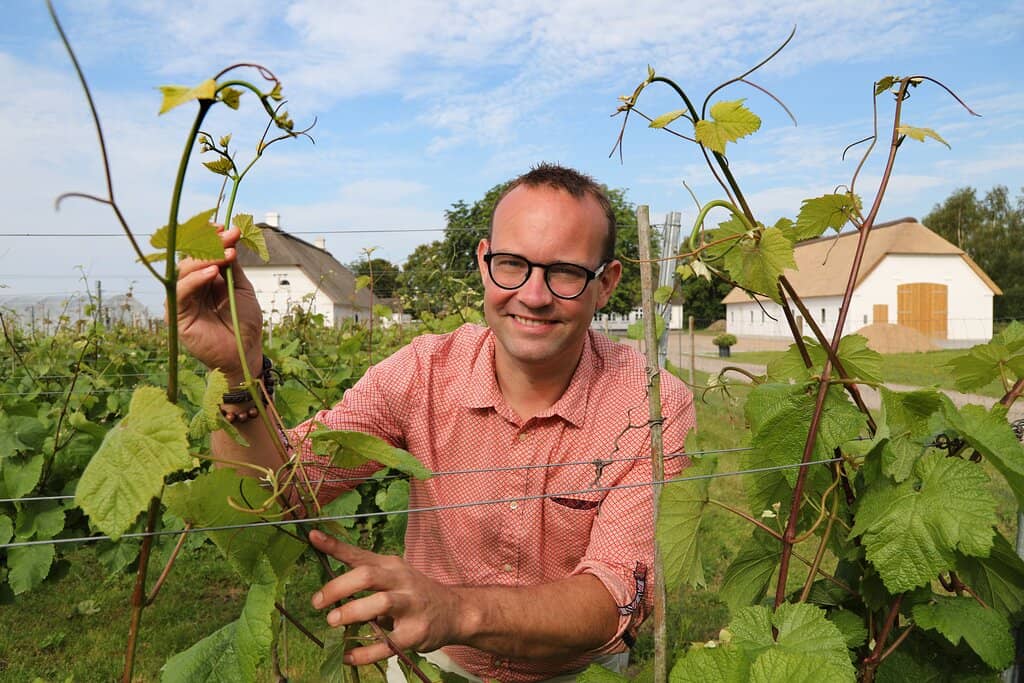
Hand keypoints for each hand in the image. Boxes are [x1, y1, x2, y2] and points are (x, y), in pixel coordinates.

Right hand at [174, 225, 262, 382]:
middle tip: (229, 235)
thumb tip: (229, 238)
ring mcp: (182, 300)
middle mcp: (191, 287)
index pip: (201, 252)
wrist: (246, 352)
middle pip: (192, 258)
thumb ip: (232, 266)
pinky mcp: (177, 315)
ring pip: (184, 271)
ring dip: (205, 259)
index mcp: (205, 279)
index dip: (209, 238)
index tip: (224, 226)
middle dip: (211, 244)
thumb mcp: (241, 288)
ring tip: (227, 254)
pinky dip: (195, 280)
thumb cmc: (245, 322)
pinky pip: (180, 293)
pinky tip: (213, 274)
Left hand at [309, 529, 465, 665]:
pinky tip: (349, 655)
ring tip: (333, 622)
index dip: (335, 546)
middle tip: (318, 602)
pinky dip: (365, 652)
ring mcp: (410, 606)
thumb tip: (327, 579)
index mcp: (391, 566)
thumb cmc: (414, 592)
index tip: (312, 537)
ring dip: (353, 612)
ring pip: (381, 603)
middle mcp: (401, 581)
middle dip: (339, 587)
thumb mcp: (393, 575)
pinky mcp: (415, 633)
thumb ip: (364, 574)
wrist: (455, 612)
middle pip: (368, 576)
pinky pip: (387, 643)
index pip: (360, 554)